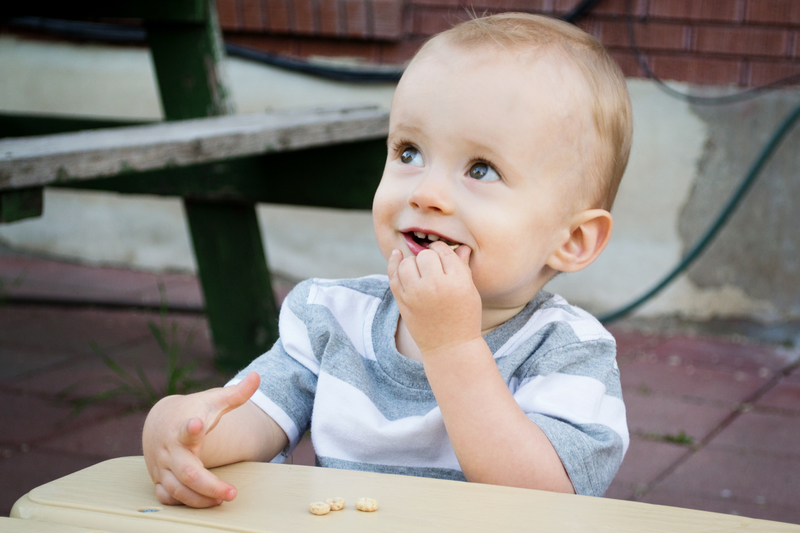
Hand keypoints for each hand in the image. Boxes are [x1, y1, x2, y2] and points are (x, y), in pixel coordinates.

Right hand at [142, 372, 260, 507]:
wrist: (161, 420)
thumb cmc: (193, 410)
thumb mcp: (213, 401)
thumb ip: (236, 394)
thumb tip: (257, 376)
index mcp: (183, 429)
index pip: (185, 429)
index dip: (191, 428)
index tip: (195, 424)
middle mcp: (170, 451)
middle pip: (187, 473)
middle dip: (210, 486)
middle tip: (231, 493)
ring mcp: (163, 467)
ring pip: (178, 491)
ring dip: (201, 499)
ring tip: (224, 498)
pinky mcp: (159, 479)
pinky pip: (168, 498)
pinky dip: (185, 503)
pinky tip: (205, 502)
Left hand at [387, 242, 481, 353]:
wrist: (449, 347)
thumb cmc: (464, 317)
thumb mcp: (470, 291)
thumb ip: (462, 266)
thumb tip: (461, 246)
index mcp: (457, 281)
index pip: (444, 251)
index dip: (442, 250)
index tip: (442, 254)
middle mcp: (435, 285)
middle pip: (425, 255)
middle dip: (429, 258)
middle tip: (433, 267)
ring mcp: (416, 294)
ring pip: (407, 263)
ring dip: (413, 263)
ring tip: (420, 270)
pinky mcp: (402, 302)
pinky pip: (393, 275)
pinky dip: (394, 264)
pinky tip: (398, 256)